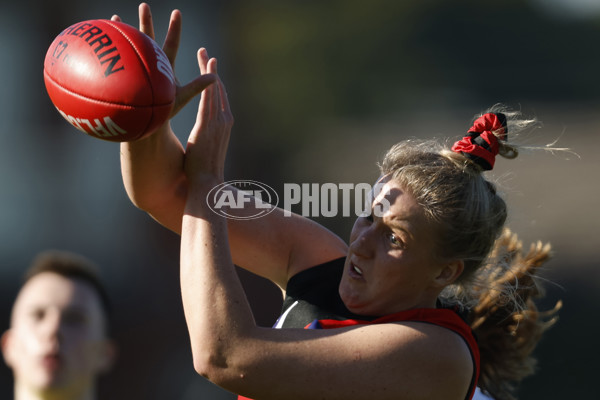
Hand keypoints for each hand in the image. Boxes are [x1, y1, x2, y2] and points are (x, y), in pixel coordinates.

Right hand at [111, 3, 215, 118]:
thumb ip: (197, 87)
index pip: (171, 44)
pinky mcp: (121, 78)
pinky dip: (105, 53)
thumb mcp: (183, 98)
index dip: (175, 29)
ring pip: (129, 47)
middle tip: (144, 5)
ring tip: (116, 17)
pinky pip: (113, 64)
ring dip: (123, 32)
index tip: (177, 12)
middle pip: (148, 39)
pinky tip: (95, 45)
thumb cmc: (166, 113)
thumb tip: (215, 77)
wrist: (148, 126)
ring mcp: (135, 70)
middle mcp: (149, 64)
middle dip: (146, 22)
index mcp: (165, 66)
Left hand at [184, 51, 232, 183]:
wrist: (207, 183)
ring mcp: (218, 122)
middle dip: (211, 71)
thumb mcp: (203, 151)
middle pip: (218, 90)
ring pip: (214, 90)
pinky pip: (209, 99)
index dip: (214, 83)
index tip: (209, 69)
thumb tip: (196, 143)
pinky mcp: (209, 124)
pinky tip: (206, 70)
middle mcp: (224, 121)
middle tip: (205, 54)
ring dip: (209, 71)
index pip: (219, 99)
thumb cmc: (202, 173)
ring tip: (204, 54)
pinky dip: (208, 83)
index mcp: (224, 126)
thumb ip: (202, 141)